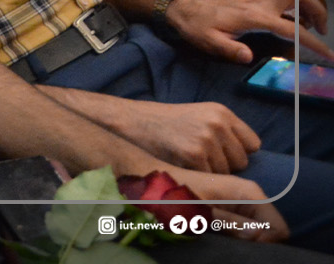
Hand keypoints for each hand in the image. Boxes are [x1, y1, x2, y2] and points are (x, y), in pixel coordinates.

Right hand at [113, 98, 259, 172]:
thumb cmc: (165, 123)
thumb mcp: (199, 117)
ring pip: (226, 173)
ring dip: (210, 173)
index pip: (253, 144)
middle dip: (225, 165)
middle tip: (200, 158)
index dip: (237, 152)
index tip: (220, 153)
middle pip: (242, 162)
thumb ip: (223, 131)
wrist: (132, 122)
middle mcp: (217, 124)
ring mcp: (206, 139)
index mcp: (222, 112)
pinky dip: (197, 177)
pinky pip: (210, 178)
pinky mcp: (193, 155)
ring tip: (188, 162)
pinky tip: (182, 166)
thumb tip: (245, 159)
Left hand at [163, 0, 333, 64]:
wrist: (181, 7)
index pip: (292, 29)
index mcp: (253, 17)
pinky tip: (295, 18)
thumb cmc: (195, 26)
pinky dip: (295, 0)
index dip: (313, 43)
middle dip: (317, 9)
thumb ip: (229, 49)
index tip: (330, 56)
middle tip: (323, 30)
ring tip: (314, 23)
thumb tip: (249, 57)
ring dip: (308, 1)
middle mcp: (259, 4)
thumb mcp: (208, 41)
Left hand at [164, 169, 288, 241]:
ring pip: (258, 230)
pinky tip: (216, 234)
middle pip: (271, 230)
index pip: (279, 228)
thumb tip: (258, 237)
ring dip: (244, 240)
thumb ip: (231, 224)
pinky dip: (235, 235)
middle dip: (256, 243)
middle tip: (227, 243)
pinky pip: (244, 227)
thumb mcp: (200, 214)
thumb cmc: (170, 196)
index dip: (265, 243)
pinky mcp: (228, 206)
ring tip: (218, 237)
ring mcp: (240, 200)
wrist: (148, 181)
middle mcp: (250, 195)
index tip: (238, 244)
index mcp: (249, 193)